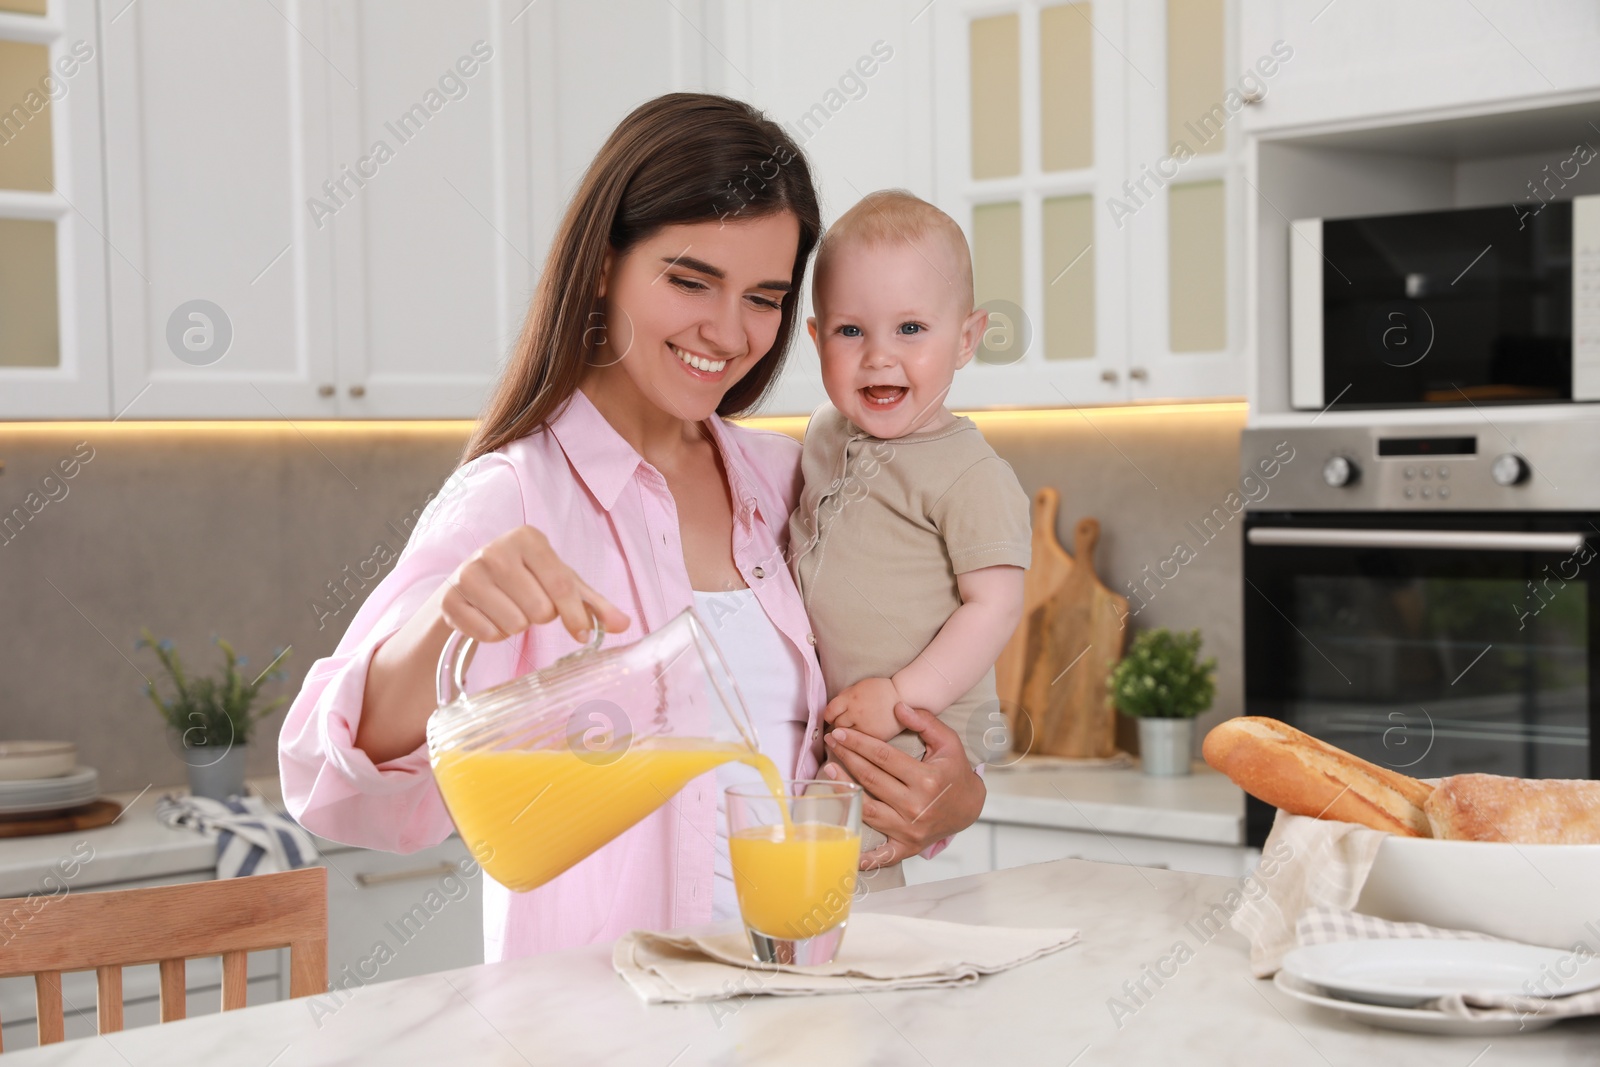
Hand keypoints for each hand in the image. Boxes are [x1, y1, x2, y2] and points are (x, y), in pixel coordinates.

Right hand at [439, 525, 630, 643]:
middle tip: (530, 605)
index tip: (583, 635)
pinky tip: (489, 617)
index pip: (561, 585)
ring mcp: (467, 573)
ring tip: (509, 609)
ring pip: (513, 624)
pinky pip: (487, 634)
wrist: (470, 583)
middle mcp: (494, 550)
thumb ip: (594, 605)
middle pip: (539, 609)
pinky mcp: (449, 599)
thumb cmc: (526, 580)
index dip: (576, 616)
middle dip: (540, 616)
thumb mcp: (561, 584)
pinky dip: (494, 634)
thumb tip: (625, 625)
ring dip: (516, 626)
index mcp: (527, 538)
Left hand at [822, 702, 984, 869]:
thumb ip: (925, 722)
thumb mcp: (948, 743)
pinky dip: (864, 856)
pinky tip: (845, 846)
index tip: (841, 733)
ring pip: (869, 810)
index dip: (859, 743)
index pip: (884, 758)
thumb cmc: (955, 772)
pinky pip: (882, 854)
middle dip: (847, 758)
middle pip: (872, 779)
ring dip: (846, 790)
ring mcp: (910, 829)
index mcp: (927, 780)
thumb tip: (898, 706)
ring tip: (829, 771)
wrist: (970, 808)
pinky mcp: (907, 846)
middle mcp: (916, 806)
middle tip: (831, 743)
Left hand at [823, 677, 902, 739]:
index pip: (829, 712)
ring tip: (852, 733)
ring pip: (847, 737)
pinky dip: (859, 742)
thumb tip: (831, 711)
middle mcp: (856, 713)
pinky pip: (861, 744)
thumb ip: (844, 697)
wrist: (904, 697)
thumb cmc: (880, 691)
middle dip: (838, 725)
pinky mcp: (875, 737)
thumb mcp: (860, 686)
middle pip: (837, 725)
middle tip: (843, 725)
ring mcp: (866, 727)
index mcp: (851, 698)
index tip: (832, 718)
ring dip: (847, 736)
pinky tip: (862, 739)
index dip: (829, 716)